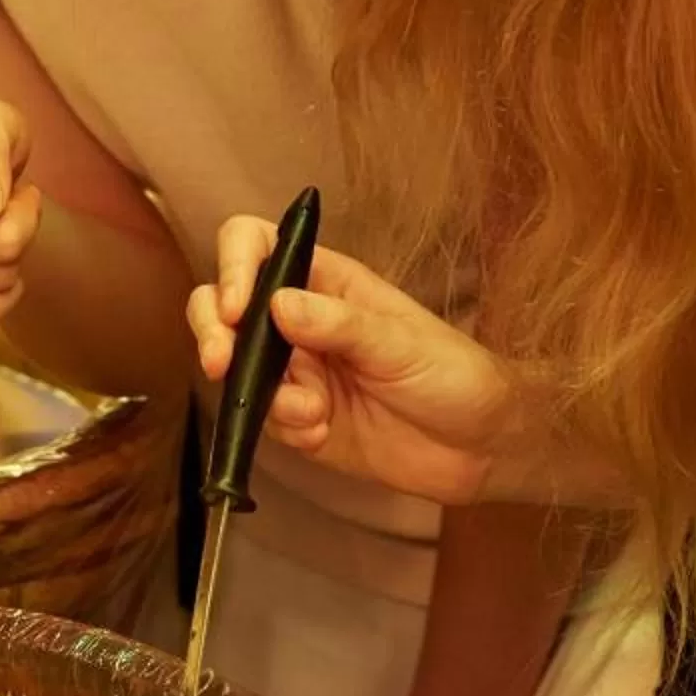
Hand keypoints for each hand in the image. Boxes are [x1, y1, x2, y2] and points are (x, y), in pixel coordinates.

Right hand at [188, 219, 524, 505]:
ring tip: (312, 414)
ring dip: (261, 395)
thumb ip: (341, 324)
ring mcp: (296, 371)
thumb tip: (278, 304)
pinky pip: (264, 419)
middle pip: (224, 307)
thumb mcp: (402, 343)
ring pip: (237, 370)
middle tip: (221, 364)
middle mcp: (300, 321)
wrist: (482, 448)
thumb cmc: (456, 376)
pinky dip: (285, 428)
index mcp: (326, 282)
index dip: (234, 268)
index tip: (236, 310)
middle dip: (213, 333)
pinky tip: (321, 433)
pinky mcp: (298, 419)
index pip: (258, 247)